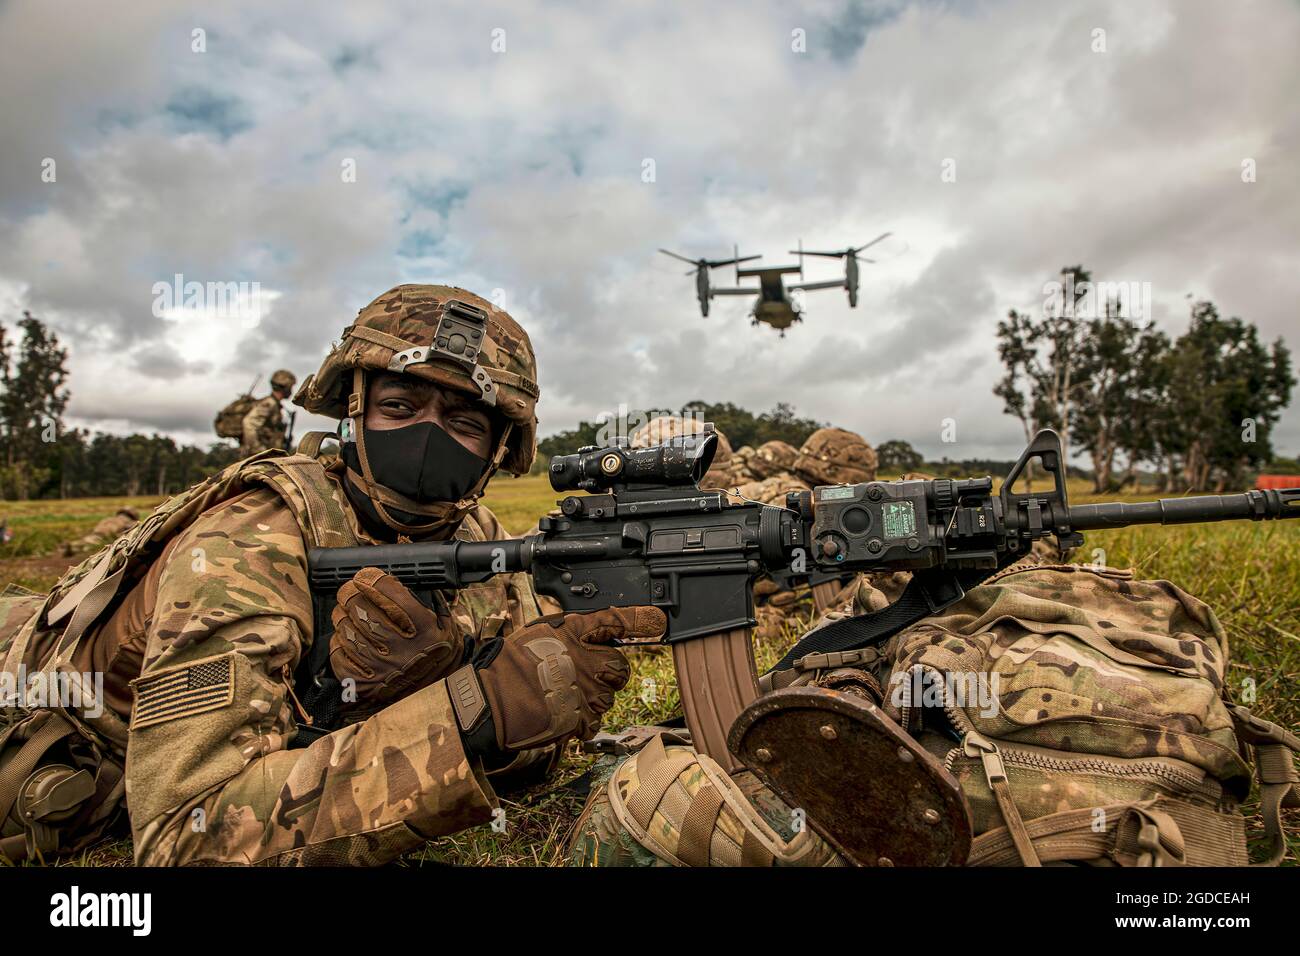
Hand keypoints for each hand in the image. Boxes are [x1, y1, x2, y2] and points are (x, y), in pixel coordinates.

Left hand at [329, 568, 462, 706]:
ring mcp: (378, 665)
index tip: (365, 575)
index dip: (370, 577)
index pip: (386, 590)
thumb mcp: (447, 625)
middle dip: (349, 592)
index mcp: (419, 626)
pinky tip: (345, 638)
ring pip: (345, 628)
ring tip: (346, 613)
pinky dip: (338, 642)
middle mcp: (397, 644)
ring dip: (341, 616)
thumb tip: (407, 580)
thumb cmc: (438, 657)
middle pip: (358, 606)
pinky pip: (338, 654)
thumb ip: (431, 601)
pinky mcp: (363, 683)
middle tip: (349, 590)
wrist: (436, 697)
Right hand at [449, 606, 664, 756]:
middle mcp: (585, 659)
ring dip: (594, 698)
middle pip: (620, 667)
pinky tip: (562, 712)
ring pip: (609, 696)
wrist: (491, 701)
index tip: (657, 620)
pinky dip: (582, 720)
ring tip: (564, 695)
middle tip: (590, 675)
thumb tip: (589, 638)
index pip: (615, 621)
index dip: (639, 620)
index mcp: (573, 633)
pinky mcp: (582, 718)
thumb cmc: (508, 665)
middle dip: (611, 672)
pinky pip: (595, 721)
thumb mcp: (538, 634)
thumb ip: (569, 634)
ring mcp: (586, 690)